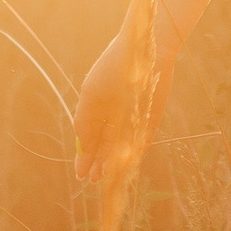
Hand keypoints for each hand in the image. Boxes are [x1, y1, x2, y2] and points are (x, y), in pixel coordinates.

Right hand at [72, 21, 173, 202]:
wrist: (143, 51)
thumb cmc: (113, 68)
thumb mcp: (91, 95)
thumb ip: (84, 120)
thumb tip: (82, 145)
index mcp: (98, 108)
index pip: (90, 139)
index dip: (84, 156)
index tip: (80, 174)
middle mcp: (115, 117)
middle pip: (104, 146)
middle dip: (97, 163)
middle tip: (91, 179)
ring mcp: (133, 119)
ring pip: (120, 148)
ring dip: (111, 163)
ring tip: (103, 176)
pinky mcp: (150, 119)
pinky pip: (141, 142)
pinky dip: (132, 154)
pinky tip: (123, 166)